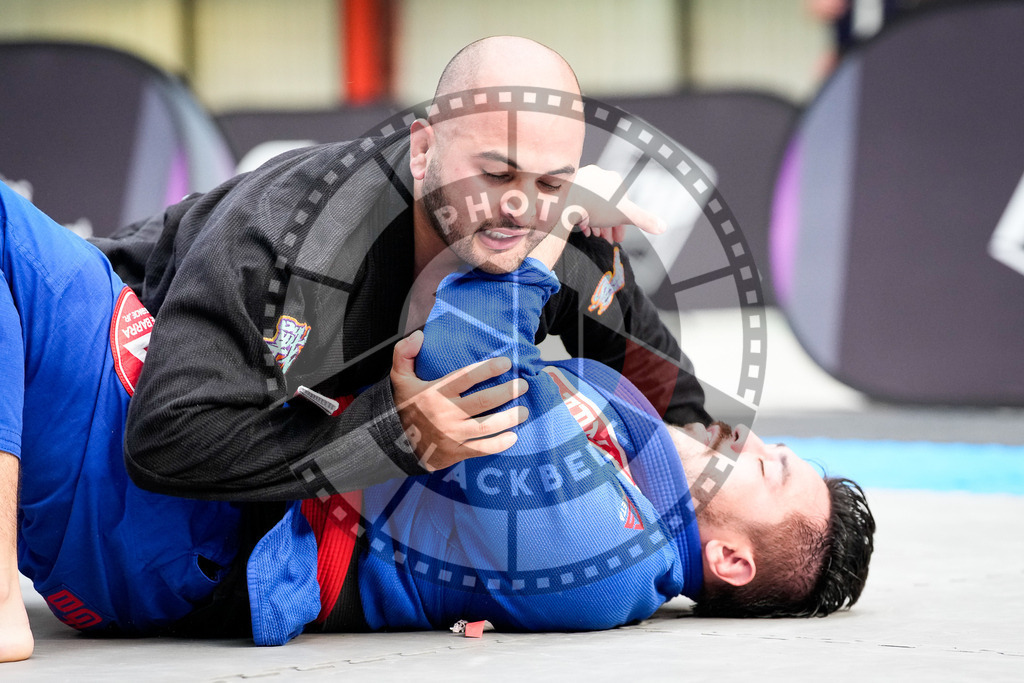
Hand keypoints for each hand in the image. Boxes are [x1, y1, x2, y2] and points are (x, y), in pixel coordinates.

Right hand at [390, 331, 528, 470]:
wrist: (395, 443)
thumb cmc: (405, 406)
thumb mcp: (399, 377)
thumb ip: (404, 353)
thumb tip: (419, 336)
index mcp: (435, 392)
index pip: (466, 377)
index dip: (488, 369)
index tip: (506, 363)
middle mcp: (446, 413)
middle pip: (483, 401)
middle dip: (508, 392)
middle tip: (523, 385)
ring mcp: (452, 434)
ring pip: (486, 426)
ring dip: (509, 418)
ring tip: (525, 410)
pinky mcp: (456, 451)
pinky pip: (481, 449)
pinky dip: (499, 444)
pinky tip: (513, 437)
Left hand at [565, 165, 666, 243]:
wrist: (563, 201)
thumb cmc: (594, 205)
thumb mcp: (625, 215)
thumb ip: (644, 220)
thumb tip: (663, 227)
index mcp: (614, 180)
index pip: (623, 203)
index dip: (623, 223)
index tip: (619, 238)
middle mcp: (597, 176)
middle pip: (607, 206)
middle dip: (609, 225)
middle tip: (608, 240)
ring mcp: (581, 180)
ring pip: (592, 205)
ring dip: (596, 222)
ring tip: (595, 236)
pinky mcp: (566, 188)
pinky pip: (578, 203)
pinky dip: (582, 217)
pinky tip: (582, 229)